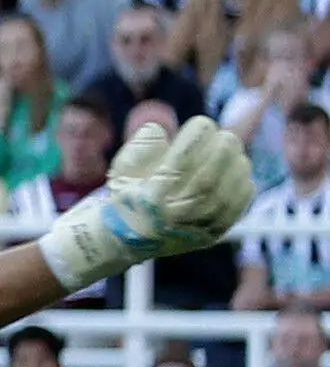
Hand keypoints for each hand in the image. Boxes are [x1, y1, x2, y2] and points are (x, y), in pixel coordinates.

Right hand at [41, 118, 256, 290]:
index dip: (198, 130)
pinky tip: (231, 173)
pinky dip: (242, 178)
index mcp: (156, 192)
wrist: (130, 240)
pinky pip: (243, 197)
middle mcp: (180, 209)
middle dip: (223, 141)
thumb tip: (164, 130)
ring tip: (225, 154)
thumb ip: (143, 144)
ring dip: (235, 158)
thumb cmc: (129, 196)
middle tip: (219, 136)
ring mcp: (201, 222)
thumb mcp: (123, 168)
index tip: (198, 126)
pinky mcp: (216, 230)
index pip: (189, 151)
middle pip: (218, 162)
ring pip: (235, 178)